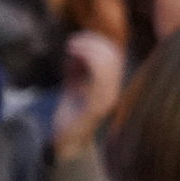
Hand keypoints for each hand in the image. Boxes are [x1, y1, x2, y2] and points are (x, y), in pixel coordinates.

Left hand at [52, 30, 123, 158]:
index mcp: (109, 87)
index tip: (78, 39)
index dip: (98, 43)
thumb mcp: (74, 83)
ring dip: (89, 49)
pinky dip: (86, 60)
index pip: (113, 56)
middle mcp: (112, 92)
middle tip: (72, 42)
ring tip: (71, 47)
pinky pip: (99, 77)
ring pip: (108, 64)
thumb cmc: (68, 111)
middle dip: (93, 43)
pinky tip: (71, 56)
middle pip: (112, 56)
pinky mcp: (97, 107)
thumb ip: (79, 66)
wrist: (66, 140)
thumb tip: (76, 44)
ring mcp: (107, 100)